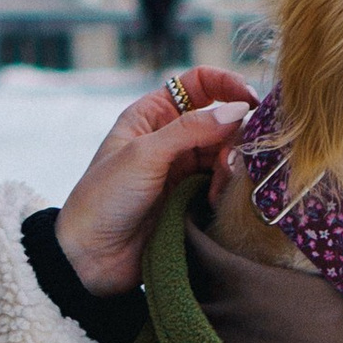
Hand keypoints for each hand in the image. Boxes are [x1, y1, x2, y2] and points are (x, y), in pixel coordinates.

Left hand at [52, 72, 255, 297]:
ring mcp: (183, 169)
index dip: (227, 85)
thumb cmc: (104, 198)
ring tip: (221, 184)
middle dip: (233, 136)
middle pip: (221, 121)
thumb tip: (239, 111)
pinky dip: (227, 188)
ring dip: (231, 166)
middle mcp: (171, 137)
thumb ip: (191, 130)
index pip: (199, 85)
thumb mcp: (144, 155)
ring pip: (226, 153)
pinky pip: (223, 184)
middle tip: (231, 159)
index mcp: (152, 115)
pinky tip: (216, 201)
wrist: (90, 257)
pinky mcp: (192, 198)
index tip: (252, 101)